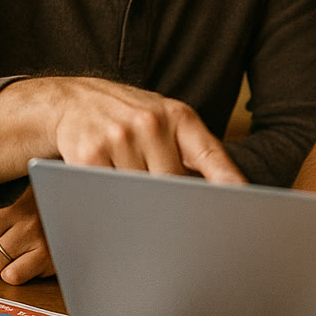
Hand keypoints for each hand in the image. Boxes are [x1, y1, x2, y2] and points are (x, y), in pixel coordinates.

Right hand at [0, 76, 246, 183]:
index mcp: (178, 116)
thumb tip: (225, 195)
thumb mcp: (167, 121)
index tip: (243, 207)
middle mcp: (151, 122)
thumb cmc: (129, 117)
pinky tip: (108, 188)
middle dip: (174, 202)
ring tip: (130, 189)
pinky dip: (112, 200)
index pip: (211, 157)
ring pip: (141, 194)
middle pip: (174, 185)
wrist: (72, 100)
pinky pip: (110, 194)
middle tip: (173, 215)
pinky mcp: (89, 155)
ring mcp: (119, 137)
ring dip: (138, 201)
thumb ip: (193, 151)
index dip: (229, 185)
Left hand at [0, 187, 54, 284]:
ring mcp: (34, 231)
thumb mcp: (4, 210)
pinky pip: (12, 275)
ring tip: (2, 262)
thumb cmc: (37, 213)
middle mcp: (18, 211)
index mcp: (5, 196)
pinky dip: (12, 276)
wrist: (81, 210)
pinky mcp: (48, 253)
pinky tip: (21, 265)